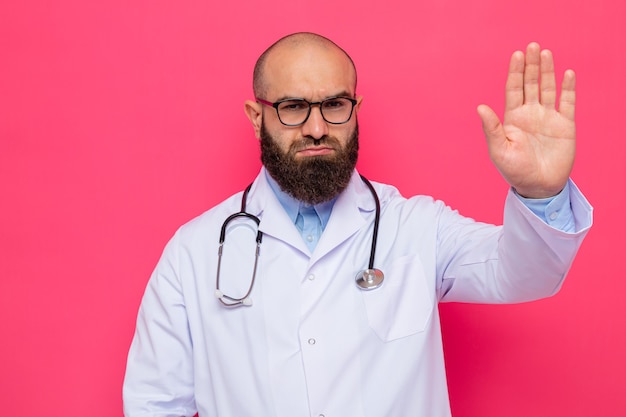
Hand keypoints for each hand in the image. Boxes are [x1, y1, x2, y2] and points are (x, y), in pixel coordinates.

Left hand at [477, 42, 575, 197]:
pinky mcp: (565, 125)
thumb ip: (491, 128)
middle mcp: (530, 114)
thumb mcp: (499, 150)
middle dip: (531, 65)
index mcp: (512, 118)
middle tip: (532, 46)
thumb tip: (480, 107)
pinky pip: (568, 102)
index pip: (514, 89)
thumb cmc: (515, 171)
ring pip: (548, 88)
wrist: (539, 187)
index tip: (517, 55)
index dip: (515, 72)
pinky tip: (567, 74)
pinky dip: (568, 88)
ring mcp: (548, 118)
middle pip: (530, 84)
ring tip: (546, 53)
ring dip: (548, 71)